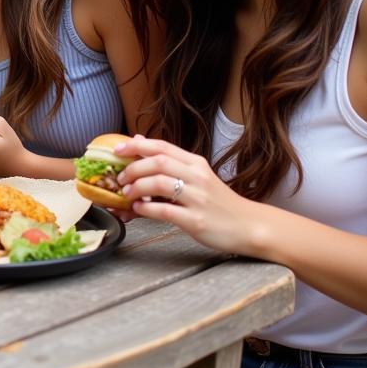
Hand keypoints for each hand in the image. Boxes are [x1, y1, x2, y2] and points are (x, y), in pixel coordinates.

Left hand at [113, 135, 265, 254]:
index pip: (162, 146)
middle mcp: (197, 177)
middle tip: (121, 179)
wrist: (249, 226)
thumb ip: (169, 160)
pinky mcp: (196, 220)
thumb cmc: (219, 202)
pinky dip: (146, 209)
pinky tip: (139, 210)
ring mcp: (198, 199)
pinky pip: (164, 210)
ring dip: (137, 188)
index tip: (117, 151)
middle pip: (158, 162)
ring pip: (159, 183)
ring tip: (127, 195)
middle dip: (133, 168)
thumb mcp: (197, 176)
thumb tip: (139, 140)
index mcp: (196, 163)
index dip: (135, 146)